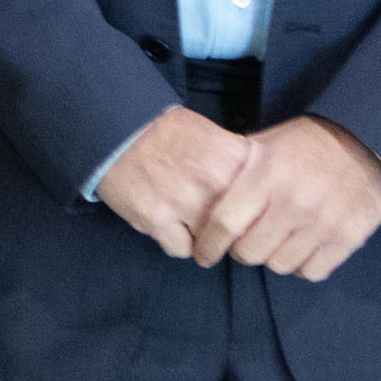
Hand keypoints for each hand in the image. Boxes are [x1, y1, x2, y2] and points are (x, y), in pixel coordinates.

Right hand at [95, 105, 252, 259]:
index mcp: (232, 159)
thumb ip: (237, 162)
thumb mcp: (212, 134)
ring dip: (203, 237)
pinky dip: (177, 241)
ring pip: (211, 243)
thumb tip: (258, 189)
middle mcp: (213, 183)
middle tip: (215, 220)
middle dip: (230, 229)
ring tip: (188, 220)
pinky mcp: (156, 219)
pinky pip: (181, 249)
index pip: (262, 203)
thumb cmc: (167, 133)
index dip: (253, 212)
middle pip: (239, 228)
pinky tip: (169, 223)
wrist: (117, 130)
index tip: (245, 214)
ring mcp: (185, 202)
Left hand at [190, 116, 380, 279]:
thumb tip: (199, 191)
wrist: (368, 141)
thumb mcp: (266, 144)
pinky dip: (303, 265)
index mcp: (265, 176)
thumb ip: (235, 170)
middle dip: (241, 251)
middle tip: (244, 243)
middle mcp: (293, 202)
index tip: (203, 254)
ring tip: (276, 241)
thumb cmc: (306, 144)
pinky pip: (312, 272)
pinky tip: (302, 247)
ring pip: (280, 265)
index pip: (224, 224)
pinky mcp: (347, 238)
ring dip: (273, 258)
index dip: (208, 245)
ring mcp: (322, 222)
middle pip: (249, 252)